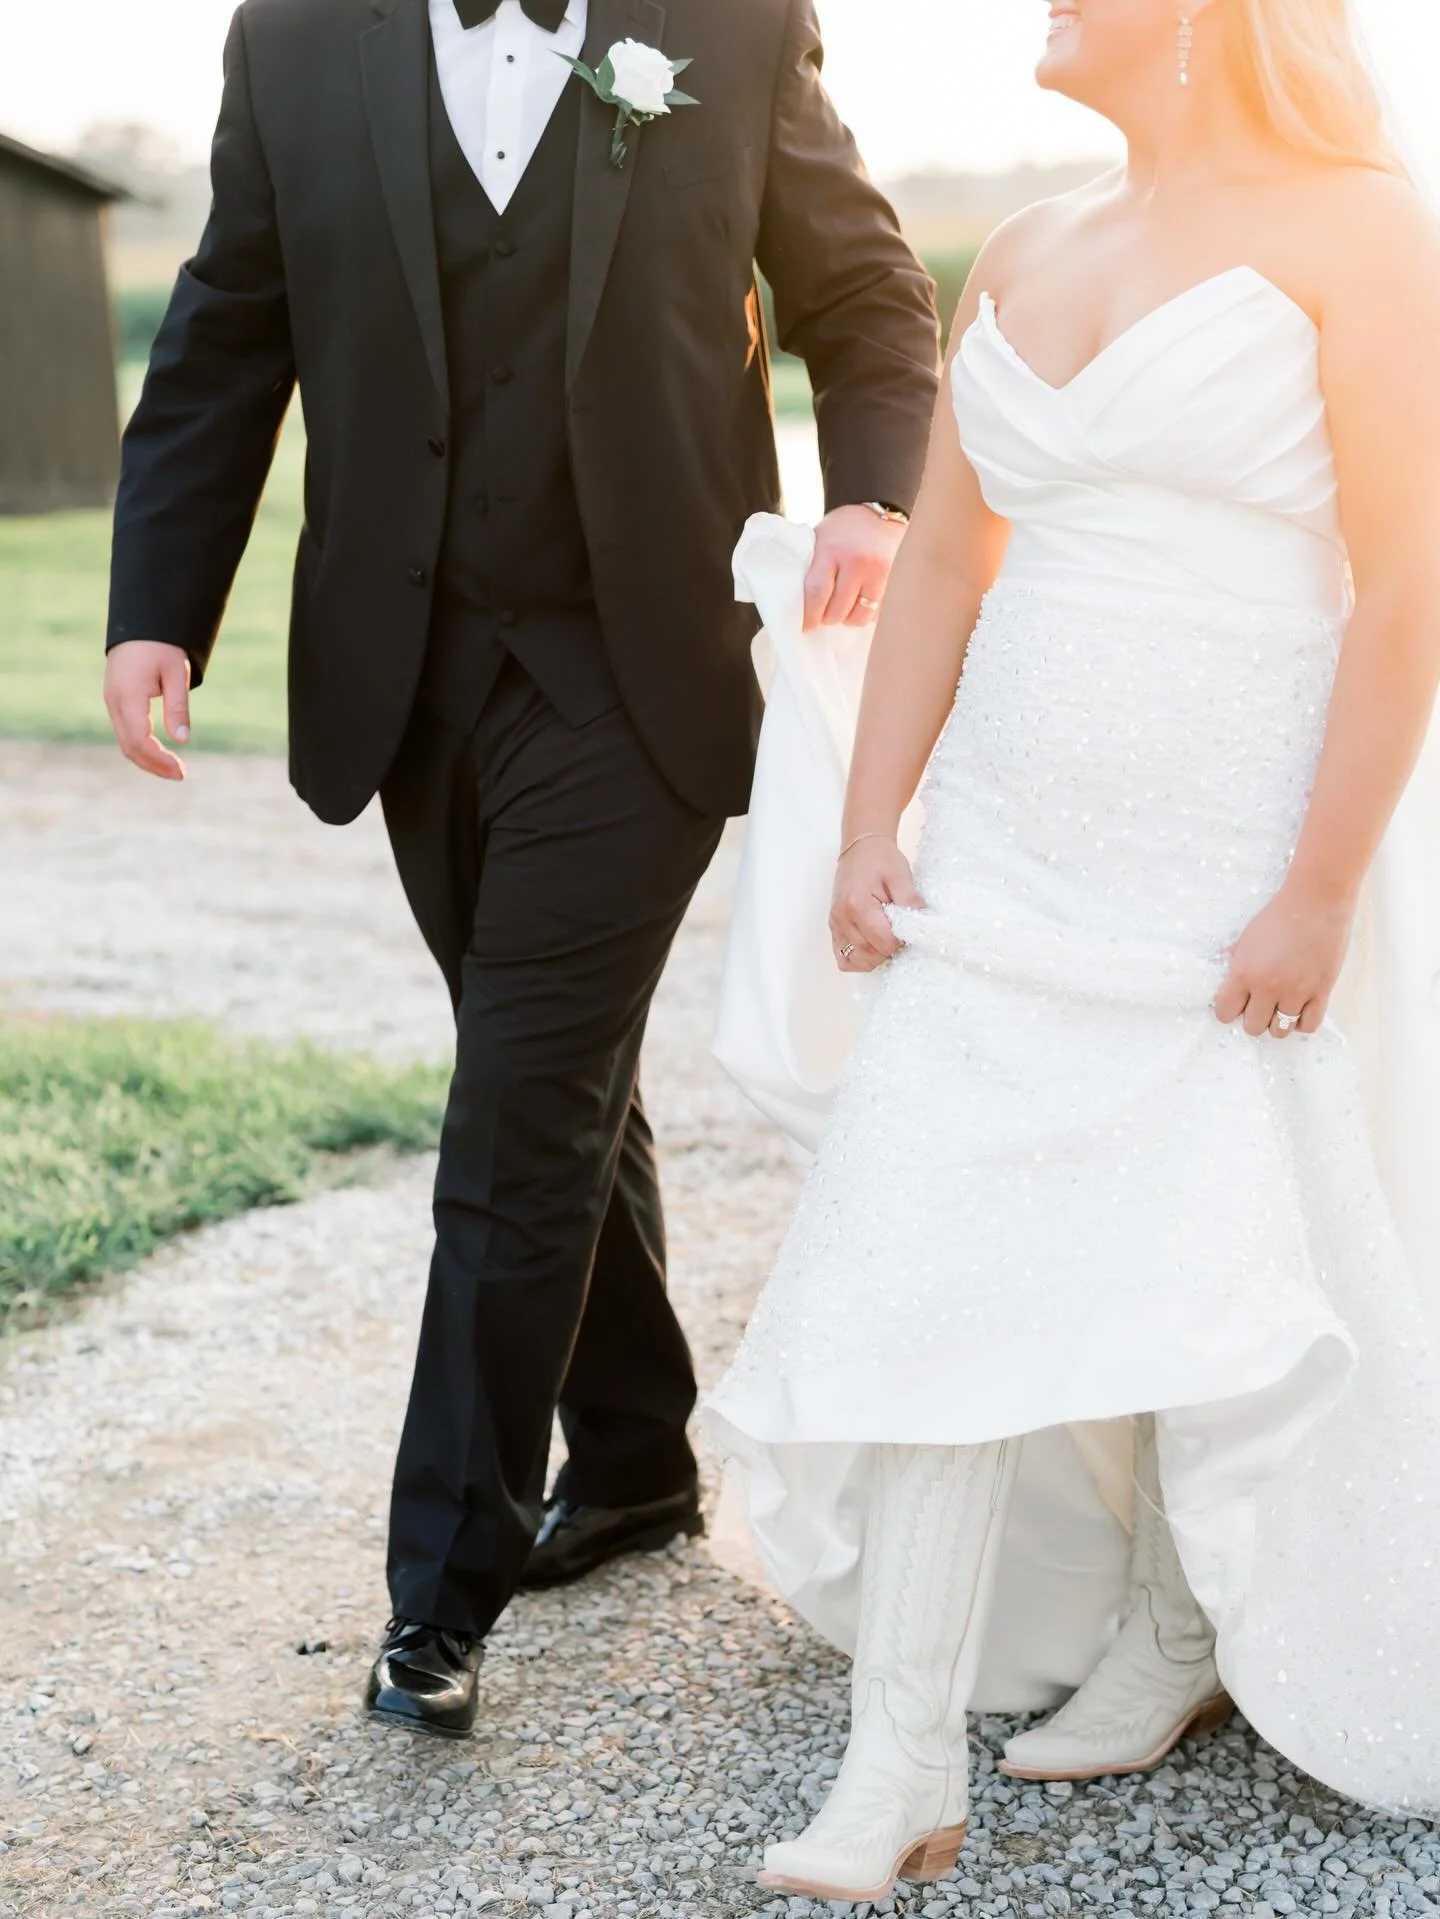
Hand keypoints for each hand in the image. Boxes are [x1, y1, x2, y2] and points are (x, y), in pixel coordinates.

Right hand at [104, 641, 191, 780]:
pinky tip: (159, 755)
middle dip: (154, 765)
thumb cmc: (161, 647)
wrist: (139, 626)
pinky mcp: (115, 702)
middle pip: (129, 746)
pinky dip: (140, 748)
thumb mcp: (176, 674)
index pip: (140, 739)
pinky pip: (124, 733)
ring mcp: (111, 702)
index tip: (180, 770)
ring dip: (147, 760)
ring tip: (173, 770)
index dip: (159, 758)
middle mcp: (114, 702)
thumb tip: (182, 740)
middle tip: (180, 775)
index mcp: (128, 695)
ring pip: (124, 742)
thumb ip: (178, 706)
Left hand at [803, 504, 905, 631]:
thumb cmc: (842, 529)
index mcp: (831, 551)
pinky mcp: (891, 581)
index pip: (817, 593)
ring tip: (841, 608)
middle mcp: (856, 563)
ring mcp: (876, 573)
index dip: (809, 615)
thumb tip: (796, 602)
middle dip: (826, 618)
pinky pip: (875, 612)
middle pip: (837, 610)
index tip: (805, 625)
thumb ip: (811, 568)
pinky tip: (856, 603)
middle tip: (821, 615)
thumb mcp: (820, 540)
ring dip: (846, 619)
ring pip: (858, 616)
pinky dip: (863, 613)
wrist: (878, 512)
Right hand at [830, 836, 923, 972]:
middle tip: (900, 935)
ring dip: (875, 958)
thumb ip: (911, 902)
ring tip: (887, 940)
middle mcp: (841, 918)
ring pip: (856, 960)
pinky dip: (858, 959)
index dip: (900, 942)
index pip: (883, 942)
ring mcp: (835, 925)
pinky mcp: (834, 928)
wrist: (860, 848)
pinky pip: (843, 958)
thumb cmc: (880, 858)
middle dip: (889, 951)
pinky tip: (871, 947)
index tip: (909, 930)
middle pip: (869, 955)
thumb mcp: (901, 876)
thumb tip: (922, 926)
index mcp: (857, 905)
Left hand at [1214, 883, 1356, 1038]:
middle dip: (1254, 1017)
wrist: (1316, 901)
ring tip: (1281, 1006)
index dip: (1229, 1010)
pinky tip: (1300, 1008)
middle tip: (1261, 1002)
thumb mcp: (1246, 938)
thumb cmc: (1279, 915)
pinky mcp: (1321, 991)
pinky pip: (1308, 1026)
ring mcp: (1295, 992)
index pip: (1224, 1013)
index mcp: (1243, 973)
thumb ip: (1236, 962)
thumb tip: (1228, 981)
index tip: (1237, 1003)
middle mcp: (1267, 987)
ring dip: (1278, 1021)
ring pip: (1280, 1031)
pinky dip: (1302, 1022)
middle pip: (1252, 1027)